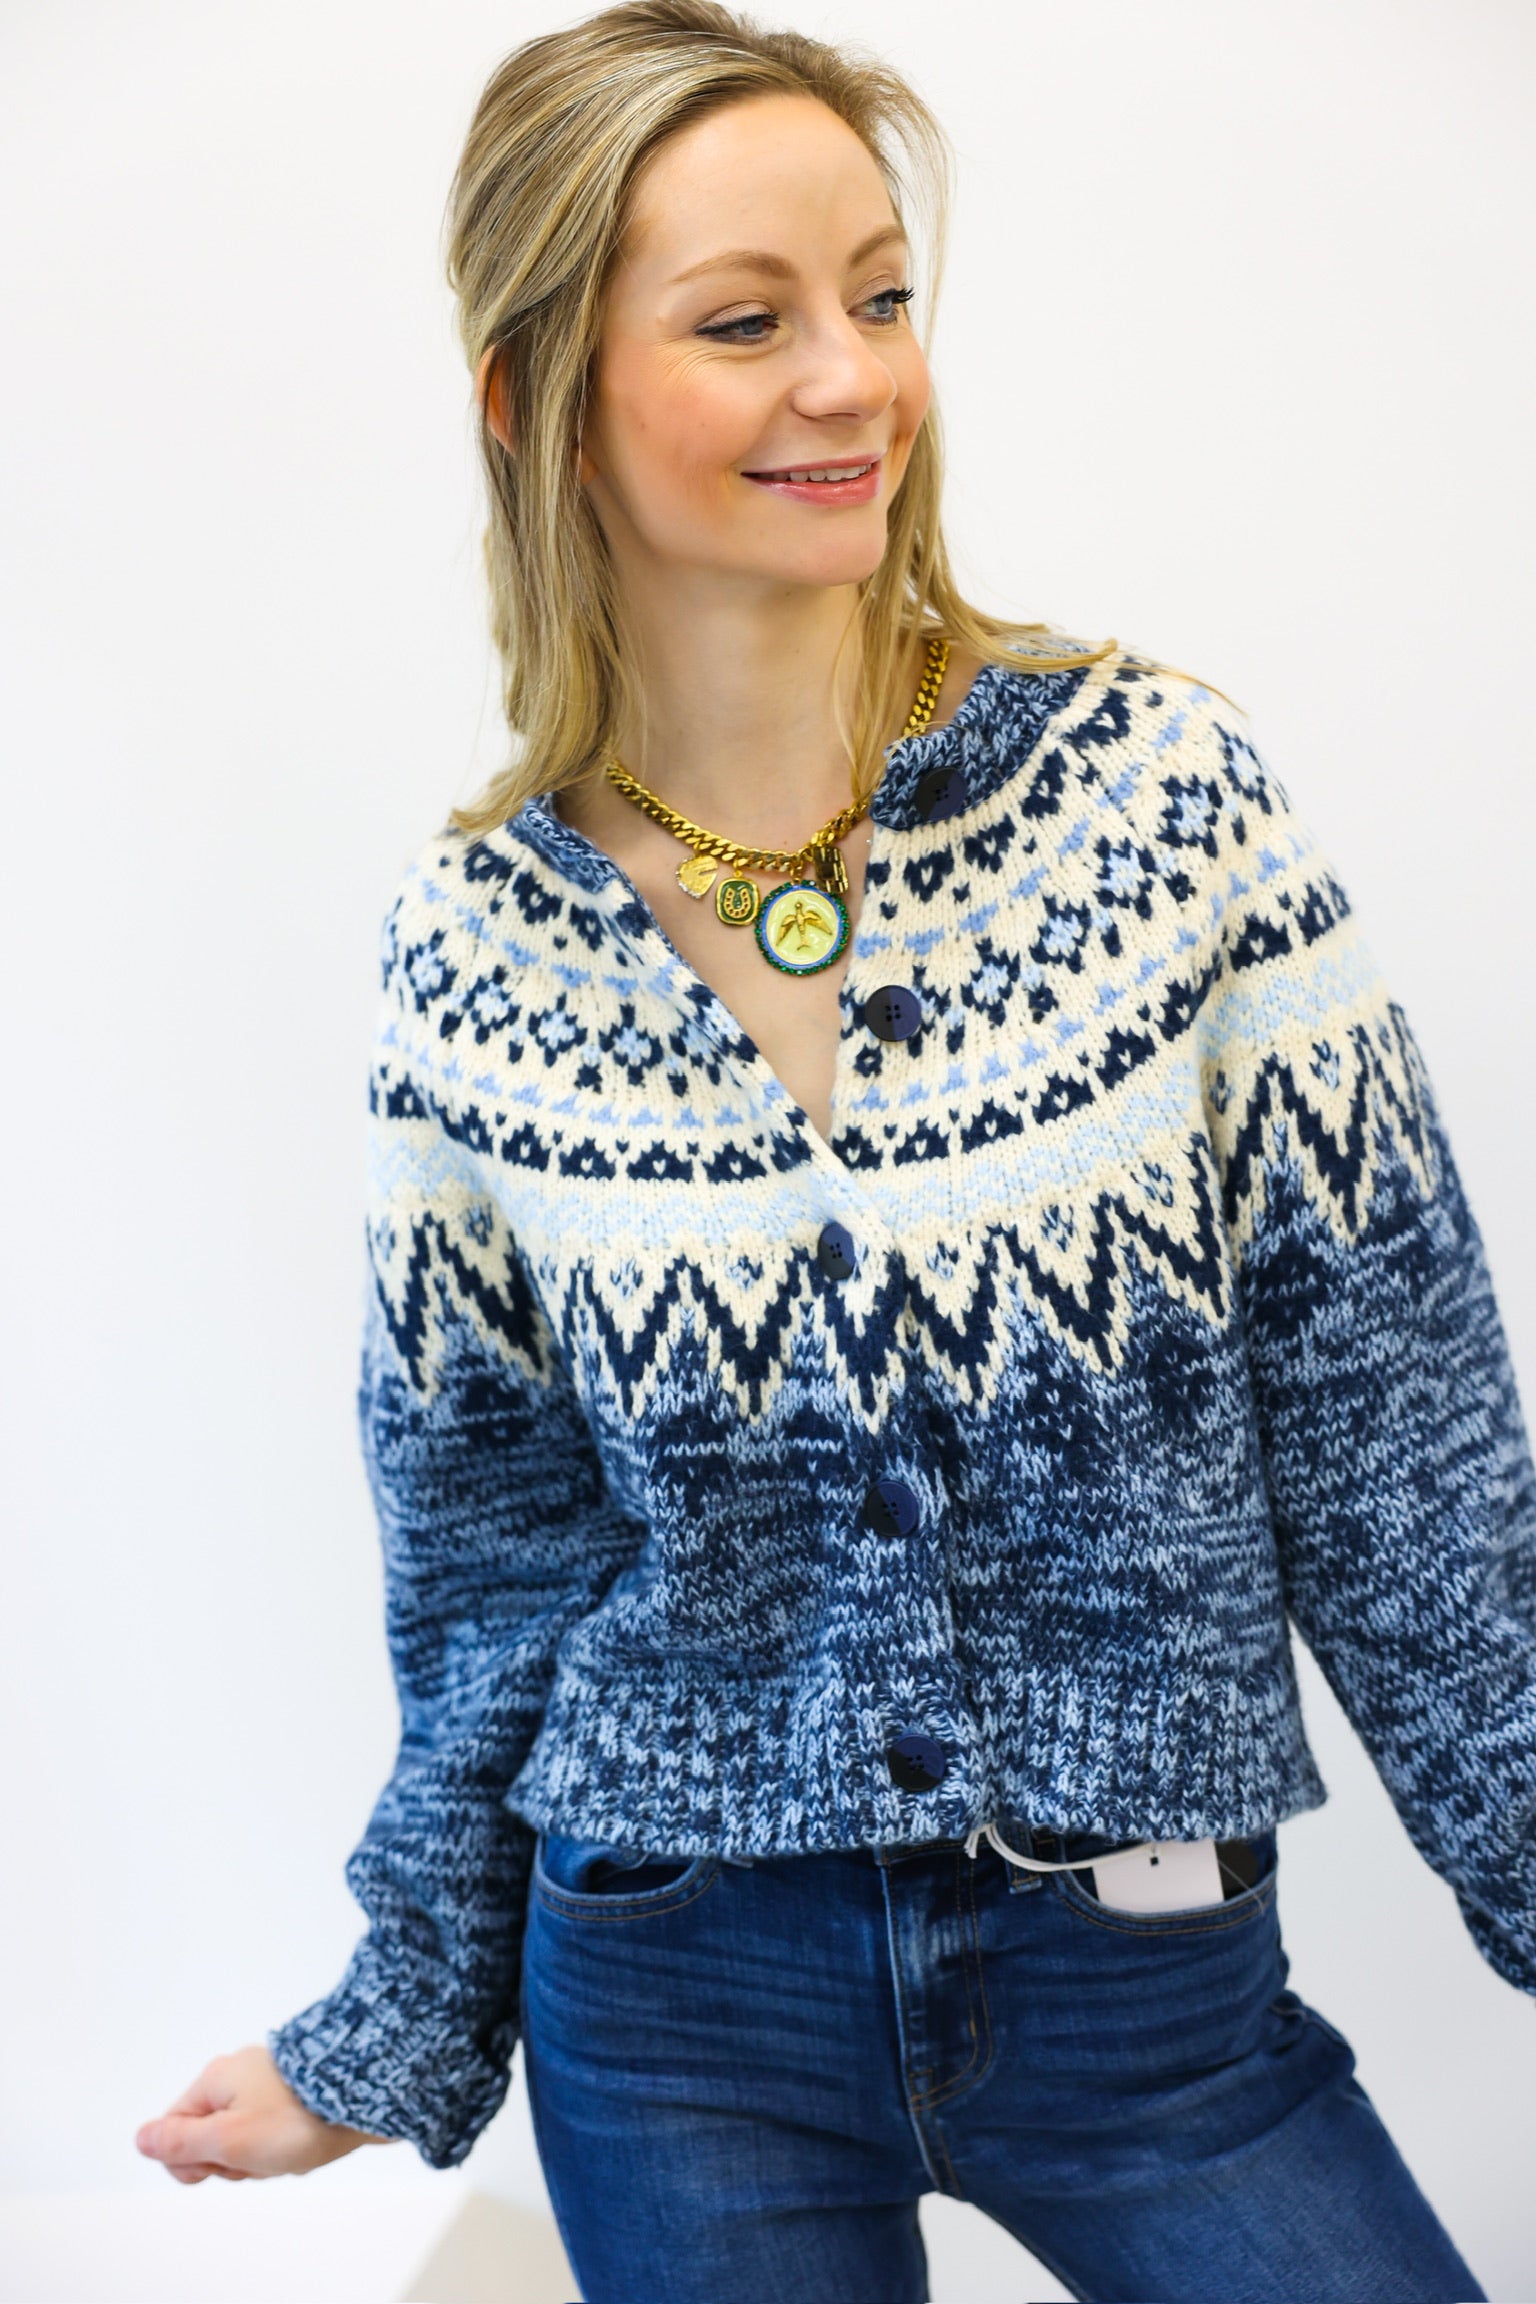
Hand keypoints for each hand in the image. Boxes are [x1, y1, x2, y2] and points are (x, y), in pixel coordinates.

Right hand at [135, 2045, 390, 2181]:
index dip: (192, 2160)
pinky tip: (307, 2145)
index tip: (221, 2162)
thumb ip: (181, 2142)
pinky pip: (278, 2134)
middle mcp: (240, 2074)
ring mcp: (272, 2083)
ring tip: (290, 2149)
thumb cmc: (298, 2115)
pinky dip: (288, 2147)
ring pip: (247, 2141)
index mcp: (216, 2079)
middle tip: (262, 2154)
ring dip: (264, 2157)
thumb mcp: (229, 2139)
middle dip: (234, 2160)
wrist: (368, 2088)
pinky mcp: (299, 2093)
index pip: (175, 2131)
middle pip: (212, 2138)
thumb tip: (141, 2138)